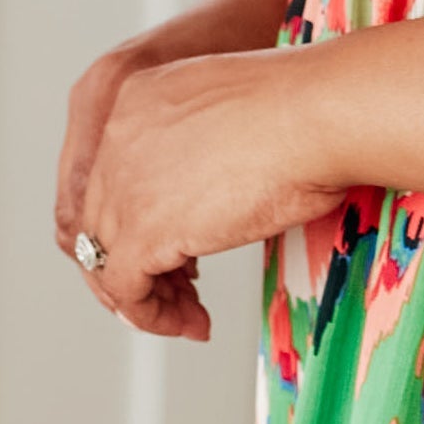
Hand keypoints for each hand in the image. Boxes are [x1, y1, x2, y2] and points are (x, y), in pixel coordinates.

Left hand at [63, 48, 343, 340]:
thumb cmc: (307, 111)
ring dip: (149, 296)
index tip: (181, 250)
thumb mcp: (236, 118)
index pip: (117, 177)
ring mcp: (124, 183)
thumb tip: (215, 188)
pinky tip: (189, 323)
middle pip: (106, 219)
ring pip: (107, 258)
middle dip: (143, 264)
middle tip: (183, 293)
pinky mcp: (143, 230)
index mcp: (140, 100)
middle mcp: (120, 136)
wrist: (318, 114)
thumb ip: (208, 146)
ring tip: (189, 316)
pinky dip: (152, 316)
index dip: (145, 222)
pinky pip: (126, 289)